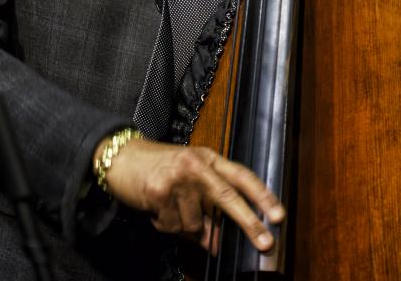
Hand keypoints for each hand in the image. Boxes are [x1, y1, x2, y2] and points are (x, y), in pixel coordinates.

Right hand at [99, 136, 284, 254]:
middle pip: (227, 196)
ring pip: (195, 222)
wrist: (122, 157)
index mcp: (208, 159)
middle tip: (265, 242)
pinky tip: (158, 208)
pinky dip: (166, 224)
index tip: (278, 215)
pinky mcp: (159, 190)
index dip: (262, 196)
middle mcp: (195, 164)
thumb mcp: (189, 183)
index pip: (241, 176)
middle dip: (248, 222)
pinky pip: (173, 226)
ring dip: (184, 225)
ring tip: (171, 207)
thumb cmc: (160, 168)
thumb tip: (220, 243)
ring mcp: (177, 176)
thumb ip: (208, 211)